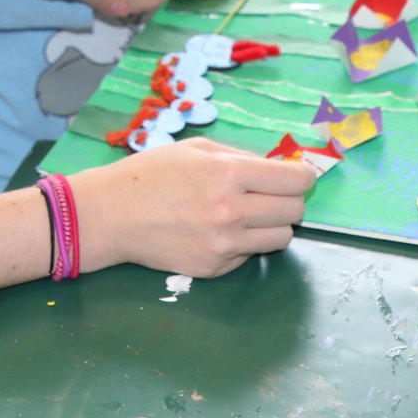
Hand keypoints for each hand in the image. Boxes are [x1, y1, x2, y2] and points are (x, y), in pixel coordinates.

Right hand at [71, 139, 315, 277]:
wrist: (113, 214)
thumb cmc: (153, 174)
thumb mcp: (197, 150)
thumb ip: (241, 157)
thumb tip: (280, 168)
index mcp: (229, 174)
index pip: (295, 181)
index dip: (303, 177)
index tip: (298, 177)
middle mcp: (232, 211)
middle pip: (295, 211)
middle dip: (289, 200)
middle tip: (271, 196)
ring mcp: (224, 244)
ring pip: (281, 238)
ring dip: (272, 225)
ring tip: (248, 215)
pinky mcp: (215, 268)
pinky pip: (250, 256)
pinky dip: (244, 244)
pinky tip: (219, 232)